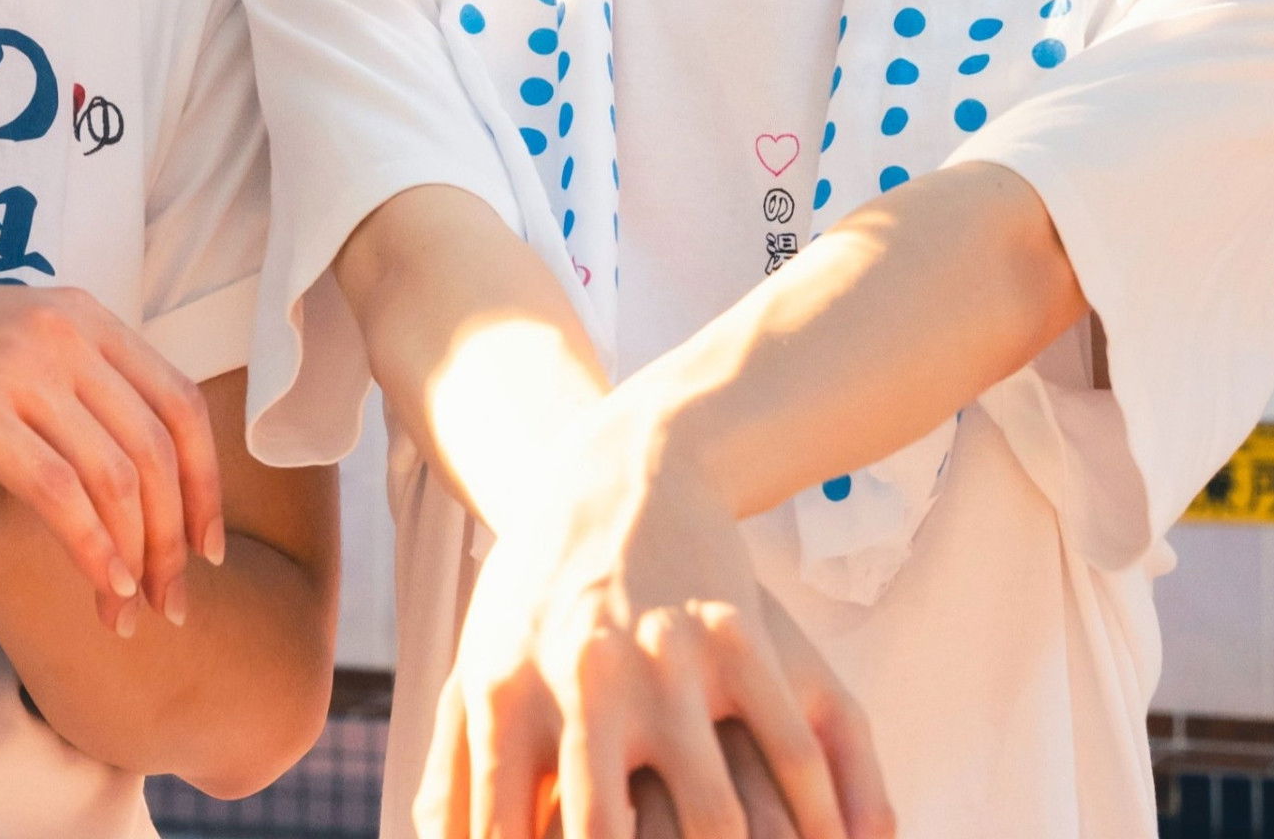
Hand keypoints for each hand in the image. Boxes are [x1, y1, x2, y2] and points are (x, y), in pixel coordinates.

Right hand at [0, 281, 221, 635]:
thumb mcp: (0, 348)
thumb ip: (64, 383)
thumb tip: (123, 455)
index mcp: (78, 314)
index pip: (178, 404)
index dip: (207, 484)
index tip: (206, 549)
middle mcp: (61, 331)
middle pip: (158, 448)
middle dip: (177, 537)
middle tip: (177, 602)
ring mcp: (16, 366)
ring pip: (116, 477)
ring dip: (137, 558)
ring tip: (133, 615)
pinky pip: (60, 494)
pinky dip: (93, 550)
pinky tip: (101, 592)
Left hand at [423, 413, 888, 838]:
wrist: (616, 472)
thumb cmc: (535, 600)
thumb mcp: (479, 674)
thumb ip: (456, 783)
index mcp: (507, 699)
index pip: (511, 838)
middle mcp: (585, 681)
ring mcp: (670, 658)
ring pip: (716, 814)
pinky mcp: (741, 635)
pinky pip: (791, 751)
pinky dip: (818, 823)